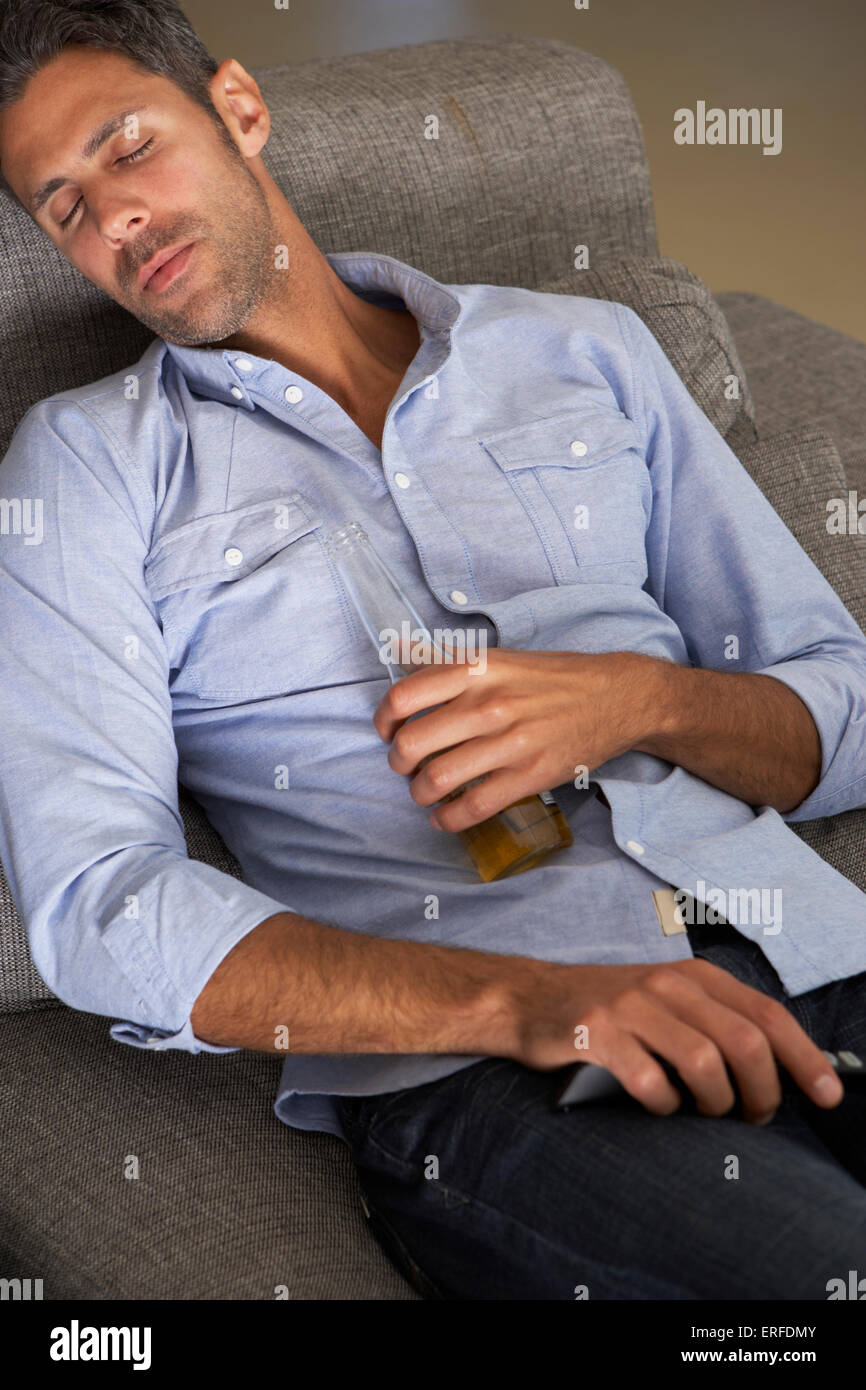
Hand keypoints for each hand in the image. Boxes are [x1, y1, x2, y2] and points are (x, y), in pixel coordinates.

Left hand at [373, 647, 658, 830]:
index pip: (404, 696)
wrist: (617, 697)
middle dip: (398, 763)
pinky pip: (473, 807)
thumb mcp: (500, 657)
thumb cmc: (554, 677)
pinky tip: (443, 817)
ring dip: (420, 793)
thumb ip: (448, 658)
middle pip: (412, 744)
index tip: (388, 731)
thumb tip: (398, 648)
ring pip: (437, 779)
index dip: (384, 720)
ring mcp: (509, 742)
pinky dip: (447, 819)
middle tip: (405, 766)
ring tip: (425, 791)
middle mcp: (488, 704)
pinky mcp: (530, 775)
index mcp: (476, 670)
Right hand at [512, 955, 843, 1124]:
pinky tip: (659, 1106)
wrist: (526, 998)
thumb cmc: (606, 1010)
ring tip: (704, 1114)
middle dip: (762, 1092)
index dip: (804, 1057)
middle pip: (745, 1042)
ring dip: (715, 1104)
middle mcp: (667, 983)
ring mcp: (631, 1006)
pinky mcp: (598, 1032)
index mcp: (693, 976)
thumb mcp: (665, 1001)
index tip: (827, 1094)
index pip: (767, 1014)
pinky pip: (650, 1082)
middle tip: (753, 1118)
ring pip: (704, 1063)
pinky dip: (664, 1106)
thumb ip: (713, 1023)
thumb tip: (775, 1073)